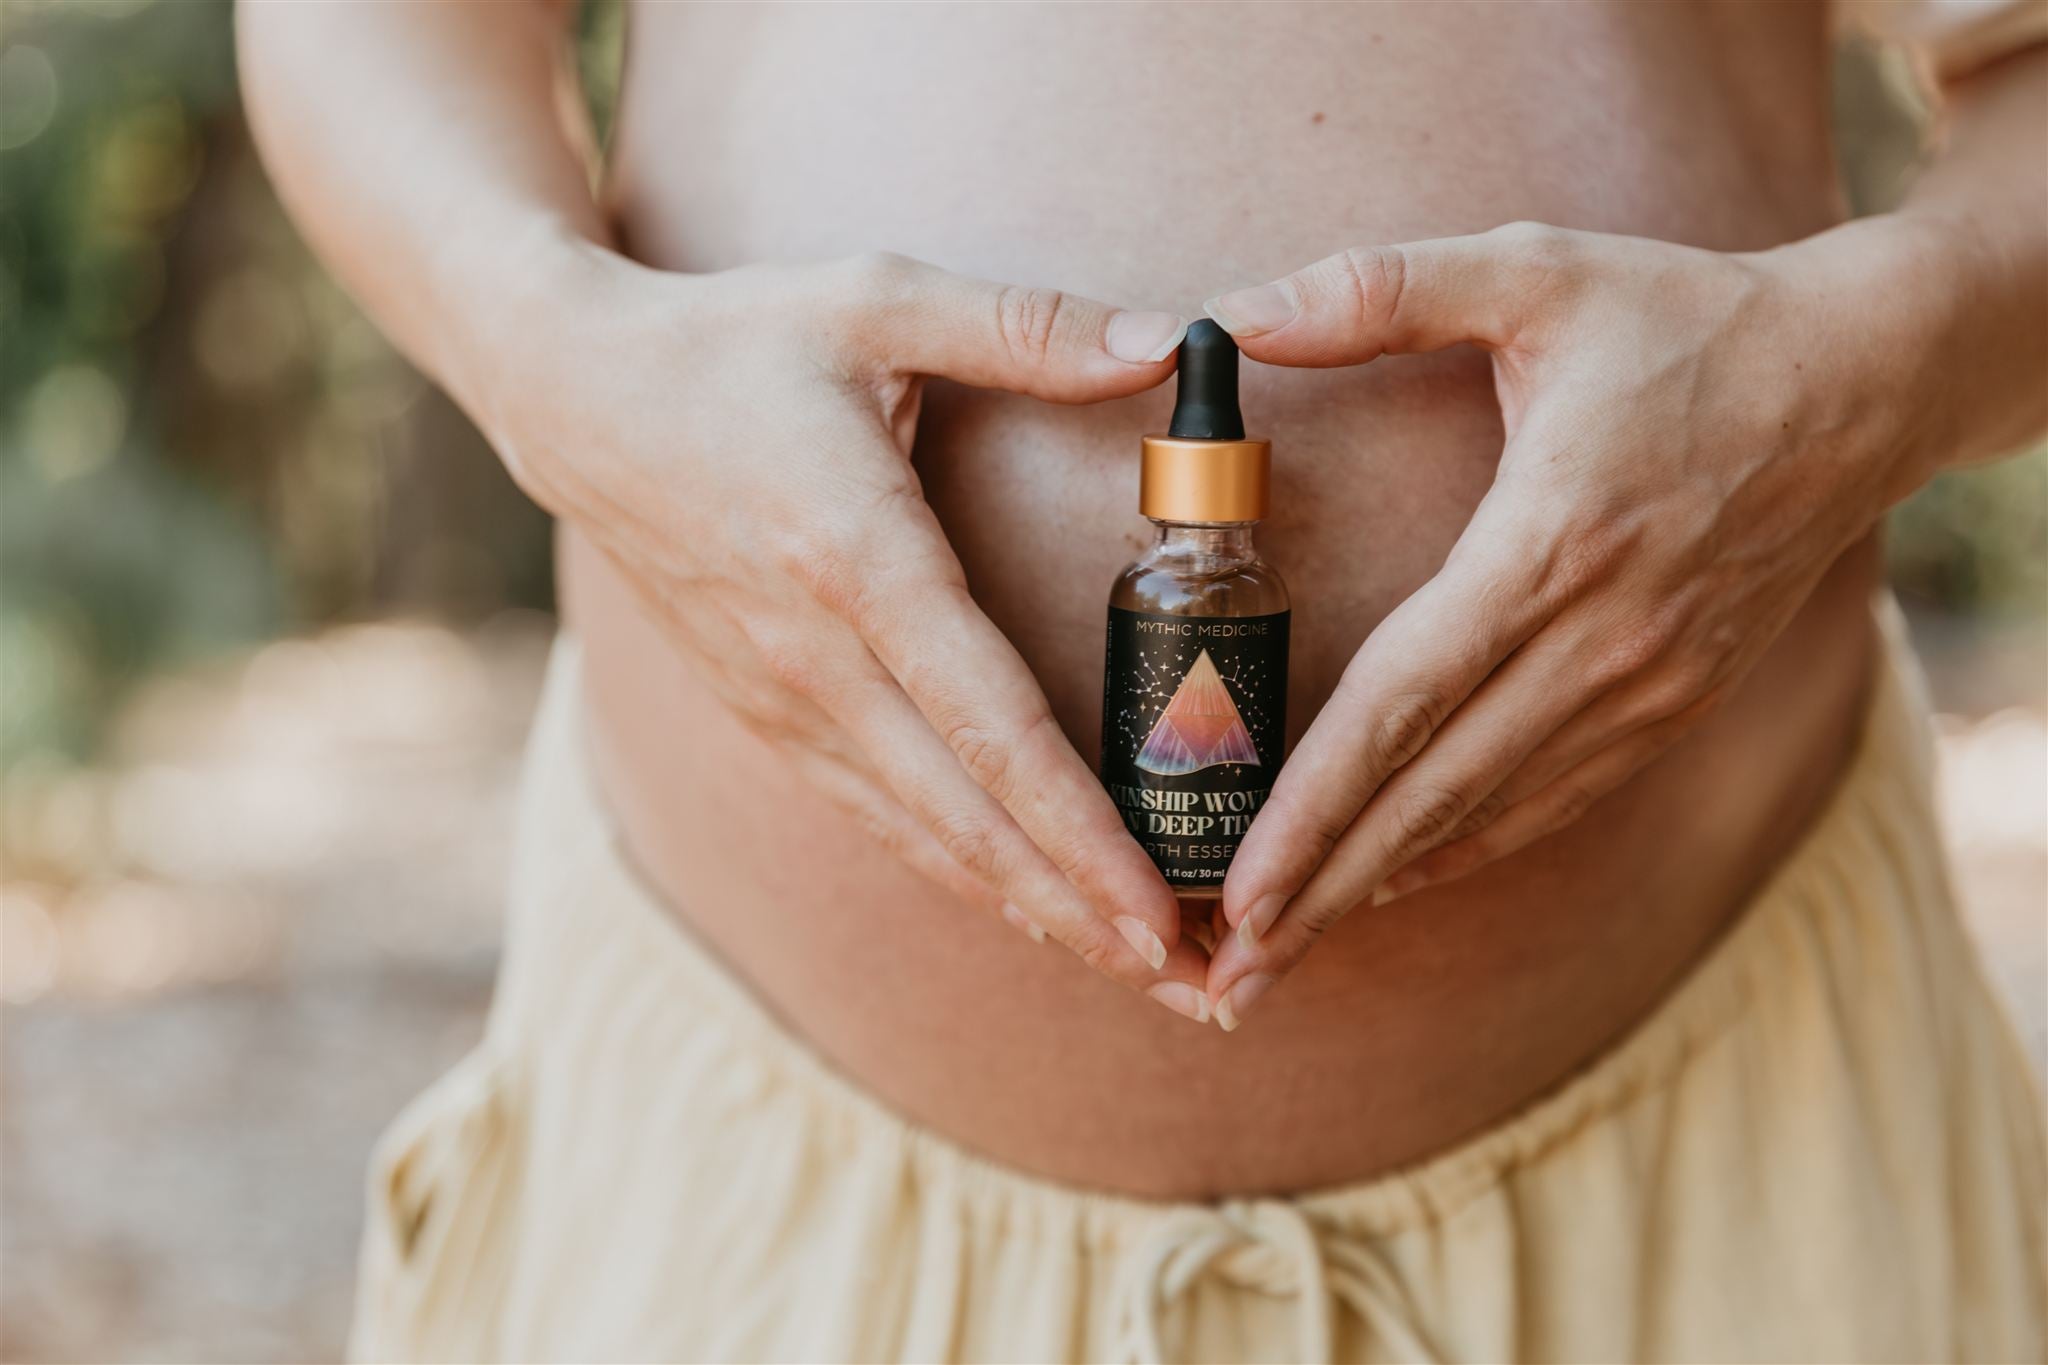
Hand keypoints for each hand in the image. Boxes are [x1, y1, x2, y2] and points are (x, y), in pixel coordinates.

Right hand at [481, 243, 1217, 1017]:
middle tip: (1194, 984)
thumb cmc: (730, 344)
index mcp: (856, 560)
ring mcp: (781, 700)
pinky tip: (1027, 904)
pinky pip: (878, 813)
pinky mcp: (766, 713)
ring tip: (1136, 968)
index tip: (1159, 909)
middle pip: (966, 820)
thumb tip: (1161, 342)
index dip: (1079, 830)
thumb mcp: (876, 297)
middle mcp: (815, 659)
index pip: (989, 728)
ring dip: (1032, 909)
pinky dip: (960, 869)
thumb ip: (1025, 326)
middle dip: (1081, 911)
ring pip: (922, 837)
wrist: (572, 398)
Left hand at [1201, 221, 1941, 1026]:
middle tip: (1228, 970)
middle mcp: (1603, 639)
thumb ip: (1379, 288)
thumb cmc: (1685, 320)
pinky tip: (1400, 880)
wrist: (1860, 379)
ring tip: (1287, 951)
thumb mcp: (1535, 268)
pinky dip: (1471, 849)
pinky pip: (1556, 799)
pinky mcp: (1676, 702)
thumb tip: (1235, 316)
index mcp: (1550, 543)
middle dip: (1324, 888)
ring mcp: (1649, 684)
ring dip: (1384, 886)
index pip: (1404, 704)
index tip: (1240, 885)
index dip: (1315, 806)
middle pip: (1436, 792)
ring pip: (1493, 814)